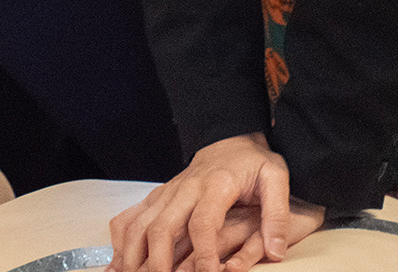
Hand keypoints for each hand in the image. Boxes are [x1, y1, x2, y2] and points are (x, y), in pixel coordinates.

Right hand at [109, 133, 326, 271]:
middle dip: (158, 260)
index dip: (204, 253)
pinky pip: (132, 216)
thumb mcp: (276, 178)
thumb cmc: (254, 162)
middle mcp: (186, 188)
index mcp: (216, 185)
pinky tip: (119, 261)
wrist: (230, 138)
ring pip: (141, 223)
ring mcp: (168, 191)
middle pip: (162, 226)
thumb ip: (278, 215)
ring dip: (133, 253)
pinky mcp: (159, 195)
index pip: (202, 223)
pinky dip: (122, 240)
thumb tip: (277, 251)